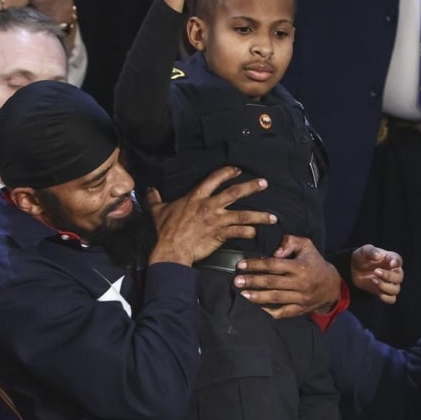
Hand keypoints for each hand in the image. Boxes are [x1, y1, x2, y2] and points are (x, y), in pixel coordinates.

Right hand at [144, 166, 276, 266]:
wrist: (171, 249)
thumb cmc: (165, 231)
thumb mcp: (158, 211)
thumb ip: (155, 199)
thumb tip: (148, 190)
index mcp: (196, 196)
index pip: (214, 179)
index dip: (227, 172)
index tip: (237, 170)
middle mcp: (209, 205)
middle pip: (234, 193)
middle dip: (251, 187)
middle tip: (264, 183)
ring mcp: (216, 220)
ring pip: (242, 214)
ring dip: (259, 215)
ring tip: (272, 217)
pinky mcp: (220, 234)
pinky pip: (239, 232)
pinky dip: (249, 232)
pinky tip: (256, 233)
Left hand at [234, 234, 342, 318]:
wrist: (331, 285)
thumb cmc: (314, 262)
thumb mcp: (307, 246)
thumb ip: (290, 242)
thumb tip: (275, 251)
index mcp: (300, 266)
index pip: (274, 265)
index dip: (256, 265)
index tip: (241, 265)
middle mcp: (300, 283)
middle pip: (272, 283)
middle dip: (252, 281)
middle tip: (237, 281)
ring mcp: (300, 298)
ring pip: (275, 298)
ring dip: (257, 297)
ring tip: (243, 294)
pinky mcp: (300, 309)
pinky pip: (283, 312)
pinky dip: (269, 312)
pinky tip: (257, 308)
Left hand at [349, 245, 403, 303]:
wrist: (354, 270)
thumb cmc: (362, 258)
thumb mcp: (364, 251)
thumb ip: (371, 251)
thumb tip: (378, 255)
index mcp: (390, 258)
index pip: (398, 260)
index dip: (396, 262)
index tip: (391, 263)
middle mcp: (393, 271)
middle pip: (399, 277)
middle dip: (388, 276)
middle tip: (376, 271)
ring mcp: (390, 283)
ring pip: (396, 289)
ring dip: (385, 286)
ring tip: (373, 280)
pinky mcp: (384, 292)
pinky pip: (391, 299)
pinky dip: (386, 298)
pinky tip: (378, 293)